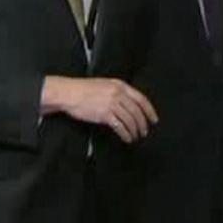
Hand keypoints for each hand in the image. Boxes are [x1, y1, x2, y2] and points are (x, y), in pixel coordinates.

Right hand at [41, 76, 157, 142]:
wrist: (69, 93)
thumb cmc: (83, 89)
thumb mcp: (105, 85)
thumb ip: (118, 92)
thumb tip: (129, 104)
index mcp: (120, 85)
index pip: (141, 99)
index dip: (149, 110)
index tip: (153, 119)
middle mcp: (118, 94)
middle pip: (137, 111)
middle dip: (143, 123)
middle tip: (145, 131)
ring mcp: (111, 104)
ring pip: (130, 120)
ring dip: (135, 130)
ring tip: (136, 136)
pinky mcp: (104, 114)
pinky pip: (120, 126)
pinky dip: (126, 134)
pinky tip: (127, 138)